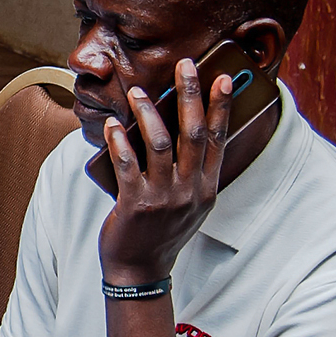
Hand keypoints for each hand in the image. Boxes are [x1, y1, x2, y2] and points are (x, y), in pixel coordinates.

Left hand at [97, 59, 233, 285]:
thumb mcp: (190, 206)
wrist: (140, 271)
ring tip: (137, 92)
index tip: (222, 79)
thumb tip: (182, 133)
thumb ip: (192, 175)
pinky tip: (113, 125)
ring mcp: (164, 198)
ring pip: (159, 144)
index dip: (221, 108)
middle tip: (185, 65)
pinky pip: (127, 164)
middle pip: (193, 133)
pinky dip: (119, 141)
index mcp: (207, 189)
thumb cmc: (162, 233)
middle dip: (190, 95)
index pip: (219, 140)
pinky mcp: (136, 204)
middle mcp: (190, 191)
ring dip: (147, 113)